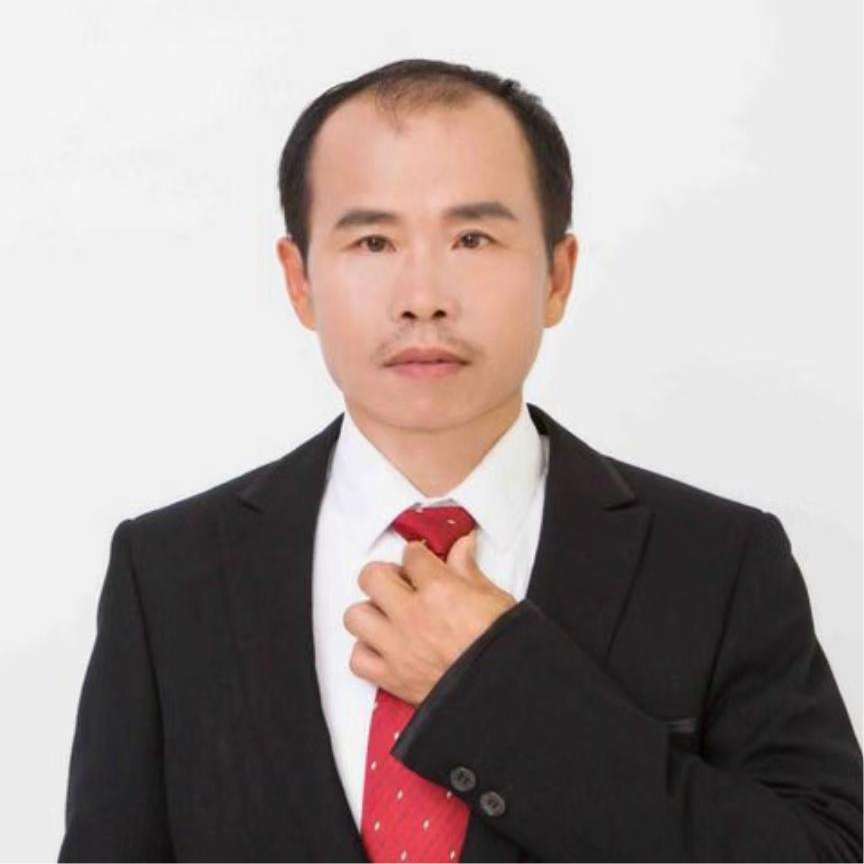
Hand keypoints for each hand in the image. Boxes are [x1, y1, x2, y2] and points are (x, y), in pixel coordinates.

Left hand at [343, 529, 516, 705]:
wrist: (504, 694)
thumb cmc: (505, 647)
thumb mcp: (494, 599)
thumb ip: (468, 570)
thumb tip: (463, 545)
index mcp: (440, 590)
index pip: (411, 554)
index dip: (417, 556)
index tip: (421, 562)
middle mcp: (412, 615)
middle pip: (371, 576)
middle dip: (384, 575)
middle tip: (400, 585)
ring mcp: (398, 647)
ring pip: (355, 616)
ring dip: (370, 613)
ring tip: (389, 617)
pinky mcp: (392, 678)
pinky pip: (358, 660)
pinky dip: (367, 653)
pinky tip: (385, 649)